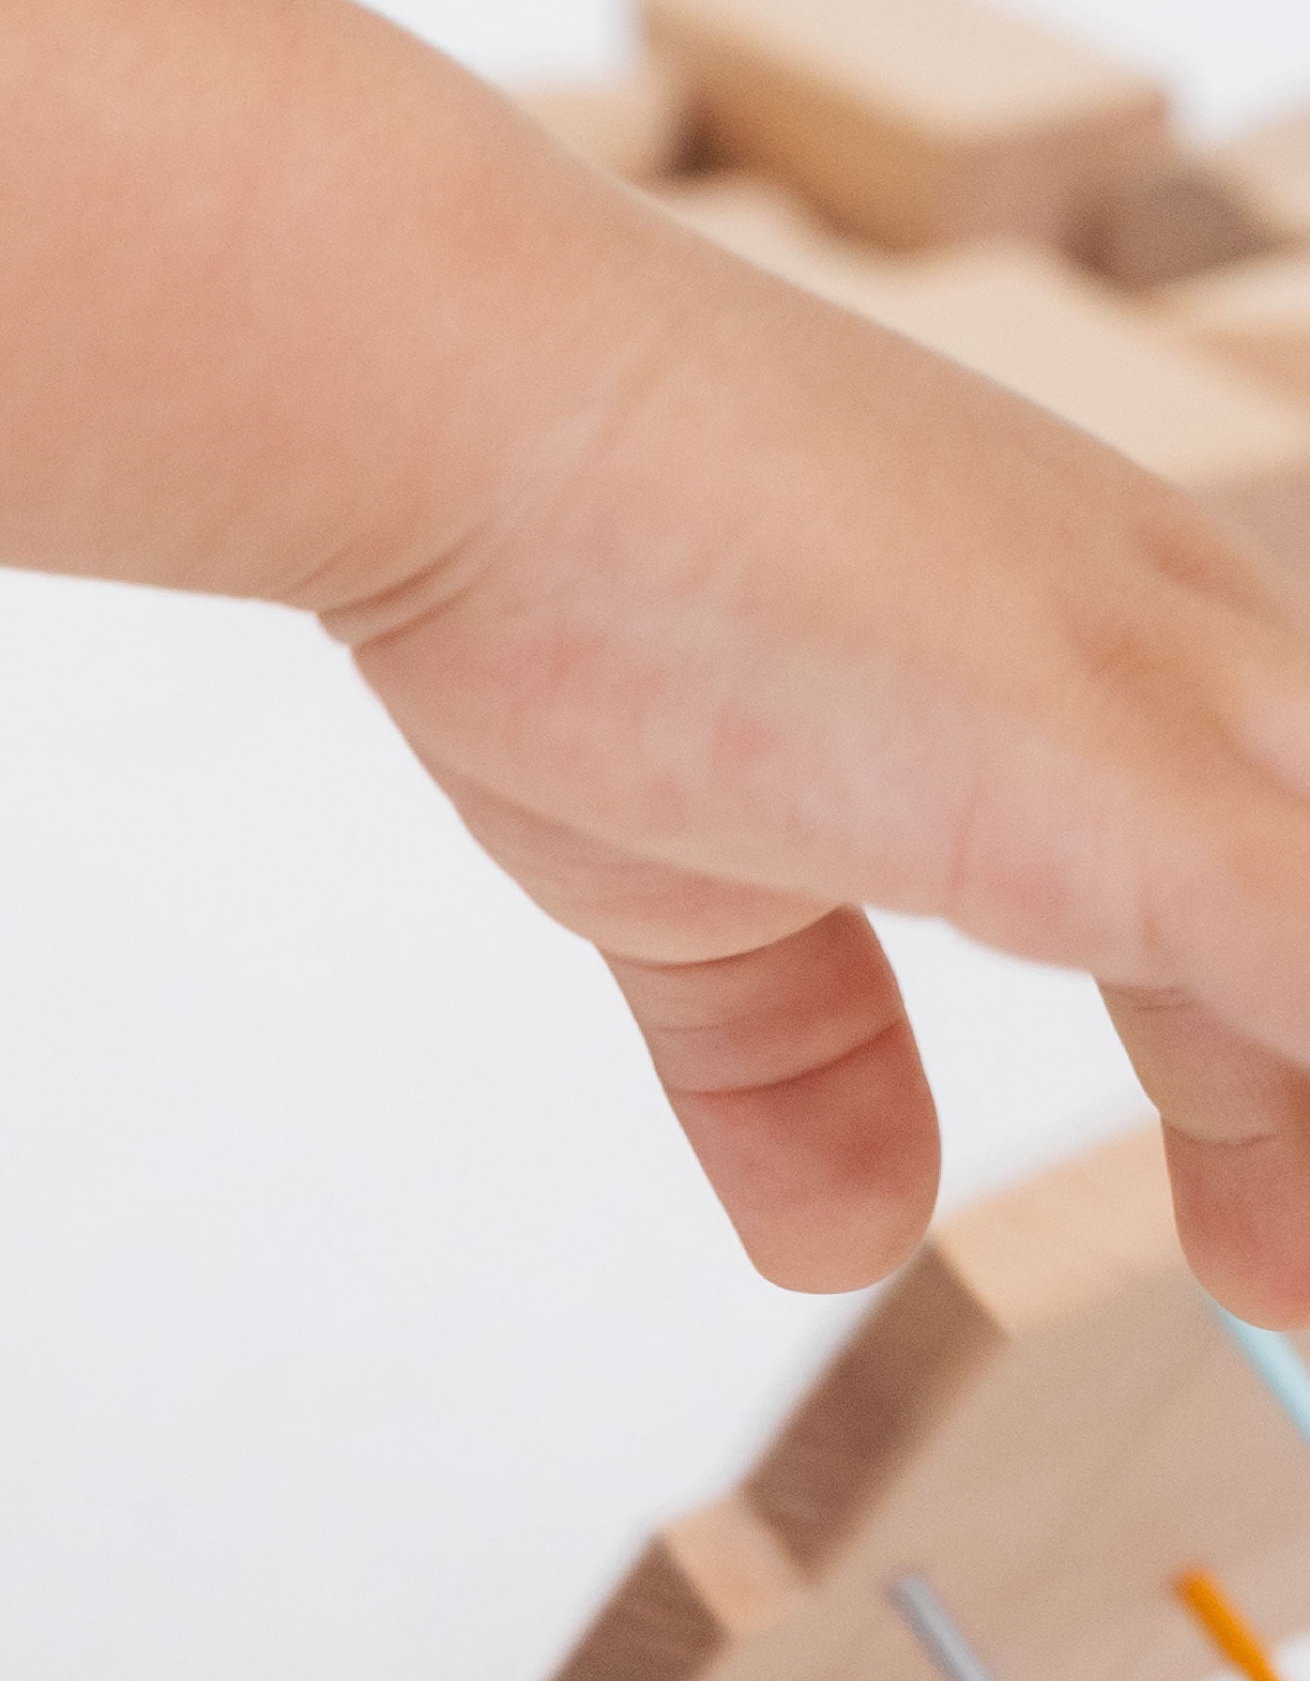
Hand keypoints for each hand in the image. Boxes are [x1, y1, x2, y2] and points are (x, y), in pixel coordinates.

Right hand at [336, 204, 1309, 1309]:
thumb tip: (839, 1239)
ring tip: (1274, 1275)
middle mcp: (1190, 655)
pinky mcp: (1152, 805)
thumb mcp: (685, 874)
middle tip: (1263, 1282)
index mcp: (1100, 638)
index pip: (1271, 882)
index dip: (1271, 1082)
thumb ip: (790, 1050)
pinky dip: (1305, 1127)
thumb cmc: (544, 563)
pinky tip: (1262, 1247)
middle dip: (1302, 1120)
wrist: (457, 398)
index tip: (1238, 1230)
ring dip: (1303, 1129)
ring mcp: (1190, 720)